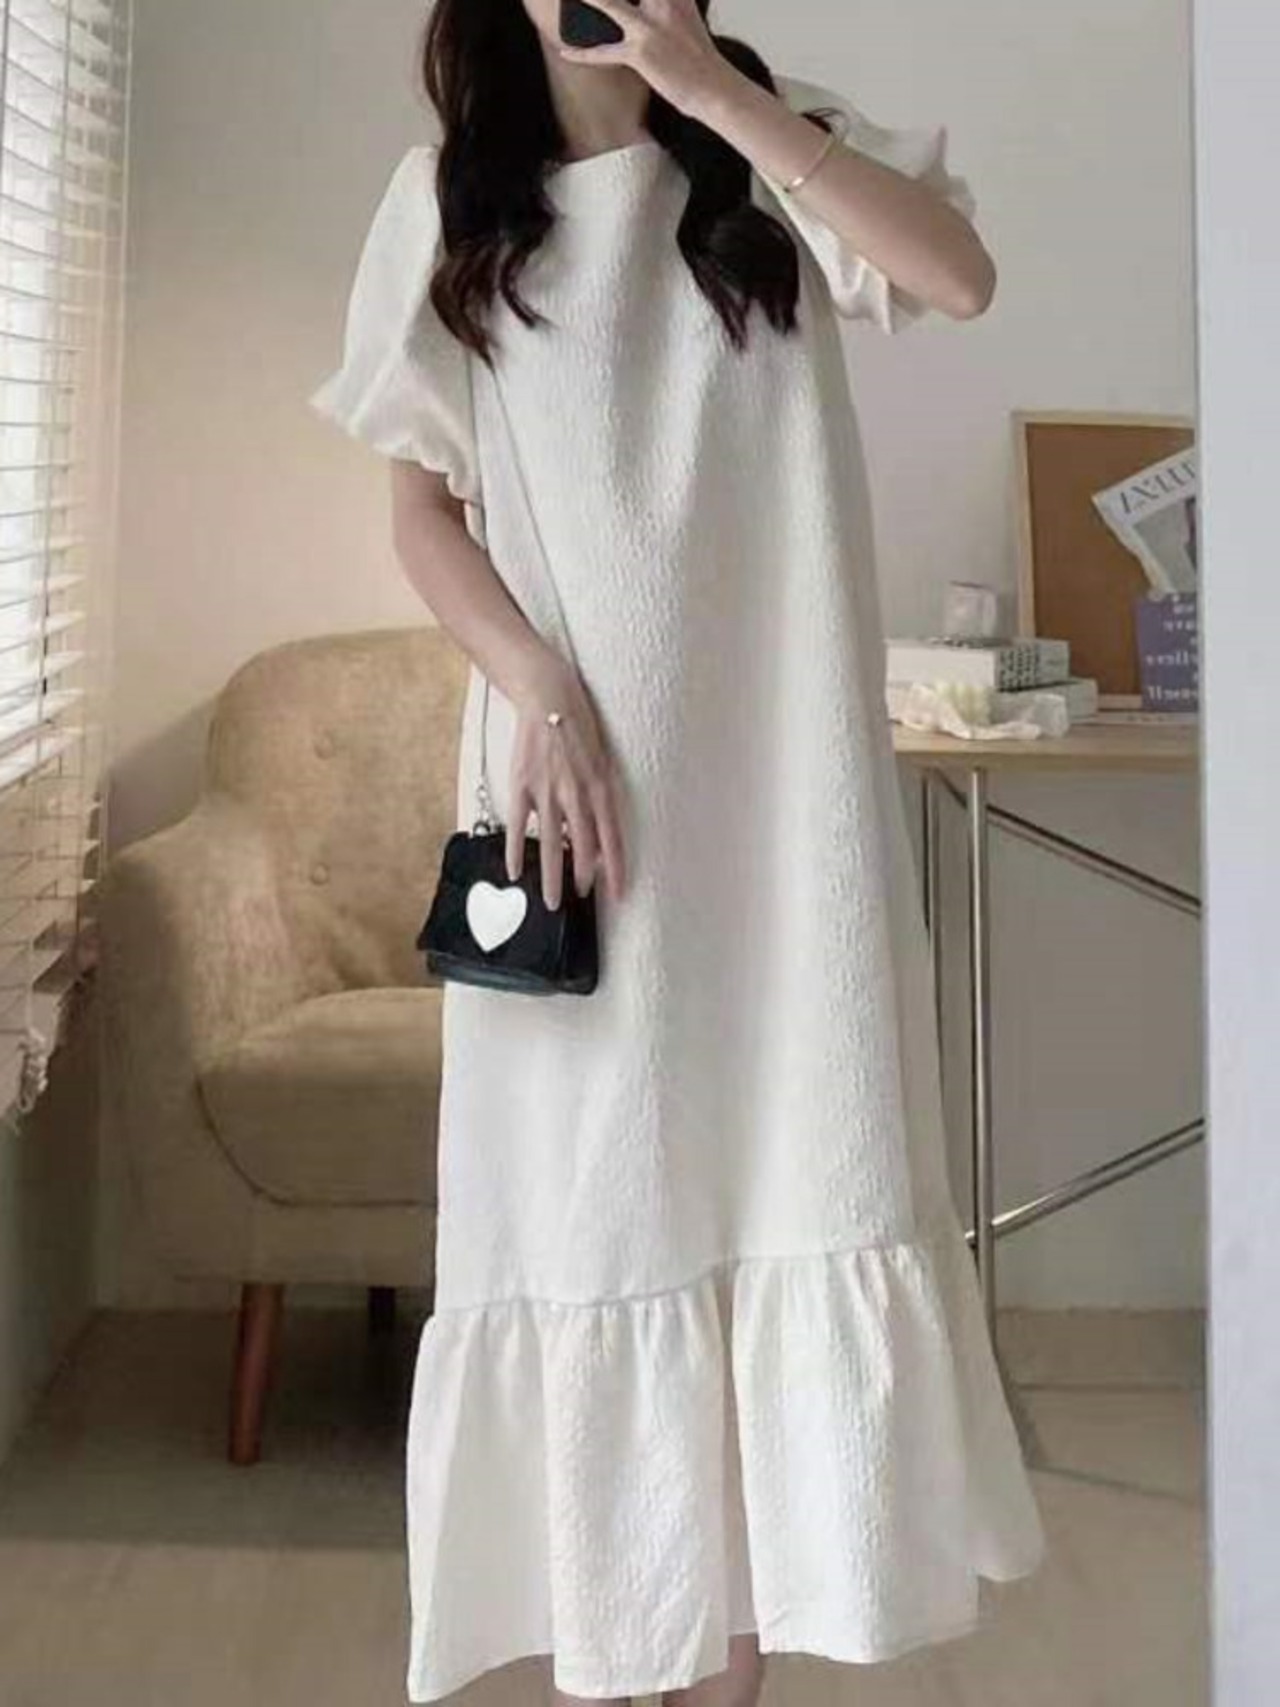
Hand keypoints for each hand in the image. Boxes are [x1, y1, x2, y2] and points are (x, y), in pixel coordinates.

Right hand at [506, 658, 627, 910]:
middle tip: (582, 900)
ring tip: (553, 901)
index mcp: (601, 785)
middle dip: (584, 877)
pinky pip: (520, 825)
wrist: (548, 695)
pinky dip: (517, 850)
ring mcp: (548, 790)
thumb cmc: (579, 726)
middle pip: (583, 846)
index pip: (612, 837)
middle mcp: (577, 792)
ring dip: (553, 875)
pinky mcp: (522, 784)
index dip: (616, 868)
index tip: (618, 894)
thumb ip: (600, 794)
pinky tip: (515, 872)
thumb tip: (598, 829)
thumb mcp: (601, 759)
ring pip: (552, 843)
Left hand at [558, 0, 733, 117]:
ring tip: (571, 1)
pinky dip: (582, 53)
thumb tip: (640, 5)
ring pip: (608, 5)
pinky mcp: (641, 52)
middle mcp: (663, 1)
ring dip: (587, 3)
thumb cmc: (697, 58)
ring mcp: (650, 26)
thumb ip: (664, 4)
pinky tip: (565, 51)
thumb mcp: (685, 16)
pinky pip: (604, 51)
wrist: (715, 88)